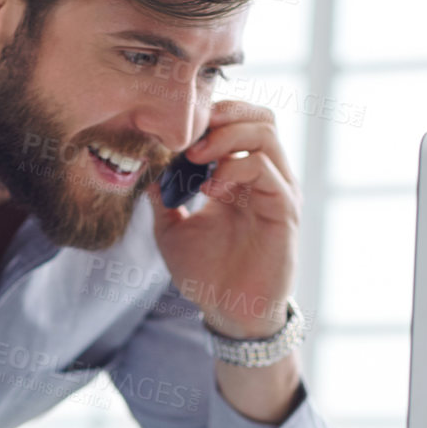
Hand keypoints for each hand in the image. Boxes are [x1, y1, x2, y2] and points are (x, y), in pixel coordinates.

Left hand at [148, 98, 298, 338]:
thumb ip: (161, 197)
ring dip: (225, 136)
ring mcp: (278, 190)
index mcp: (241, 176)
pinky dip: (233, 168)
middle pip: (260, 116)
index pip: (239, 121)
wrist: (229, 312)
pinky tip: (209, 190)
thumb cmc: (207, 274)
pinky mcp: (284, 209)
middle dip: (222, 115)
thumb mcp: (171, 230)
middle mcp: (265, 177)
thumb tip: (142, 170)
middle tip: (189, 137)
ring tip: (195, 157)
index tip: (175, 132)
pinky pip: (264, 169)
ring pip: (265, 132)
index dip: (210, 116)